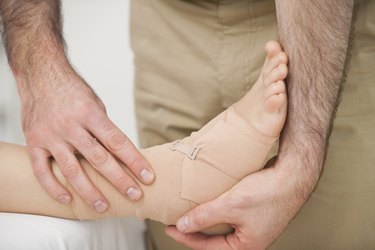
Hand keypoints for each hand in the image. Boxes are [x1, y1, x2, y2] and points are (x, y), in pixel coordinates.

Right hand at [20, 72, 153, 212]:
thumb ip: (105, 128)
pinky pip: (42, 170)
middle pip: (99, 159)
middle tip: (134, 195)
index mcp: (91, 114)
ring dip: (89, 191)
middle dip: (119, 180)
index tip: (148, 176)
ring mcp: (51, 135)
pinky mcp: (34, 142)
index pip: (118, 142)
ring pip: (71, 169)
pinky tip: (67, 199)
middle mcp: (71, 126)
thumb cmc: (73, 91)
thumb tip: (121, 153)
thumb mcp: (95, 104)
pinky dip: (53, 187)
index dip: (135, 161)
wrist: (41, 75)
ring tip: (103, 206)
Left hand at [166, 158, 315, 249]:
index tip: (170, 228)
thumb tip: (183, 225)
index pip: (208, 247)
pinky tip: (208, 201)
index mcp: (246, 246)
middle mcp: (250, 239)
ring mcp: (253, 226)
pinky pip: (230, 216)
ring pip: (222, 227)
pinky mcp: (254, 213)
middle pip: (215, 240)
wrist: (293, 174)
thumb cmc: (267, 192)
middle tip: (177, 222)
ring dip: (206, 220)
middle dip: (195, 231)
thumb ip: (205, 217)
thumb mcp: (231, 205)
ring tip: (189, 212)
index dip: (186, 238)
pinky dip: (217, 210)